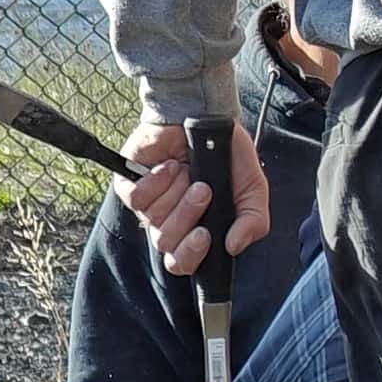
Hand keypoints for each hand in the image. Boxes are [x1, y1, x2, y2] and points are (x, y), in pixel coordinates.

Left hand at [119, 114, 263, 276]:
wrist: (206, 120)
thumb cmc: (228, 156)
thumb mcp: (253, 190)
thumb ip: (253, 221)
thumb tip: (233, 246)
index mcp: (196, 228)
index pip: (183, 261)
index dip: (191, 256)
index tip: (206, 236)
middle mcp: (169, 220)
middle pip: (166, 242)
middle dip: (187, 216)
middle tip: (203, 191)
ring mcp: (148, 203)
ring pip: (153, 218)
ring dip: (176, 193)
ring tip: (189, 172)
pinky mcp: (128, 184)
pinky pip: (137, 198)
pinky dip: (157, 181)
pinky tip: (170, 166)